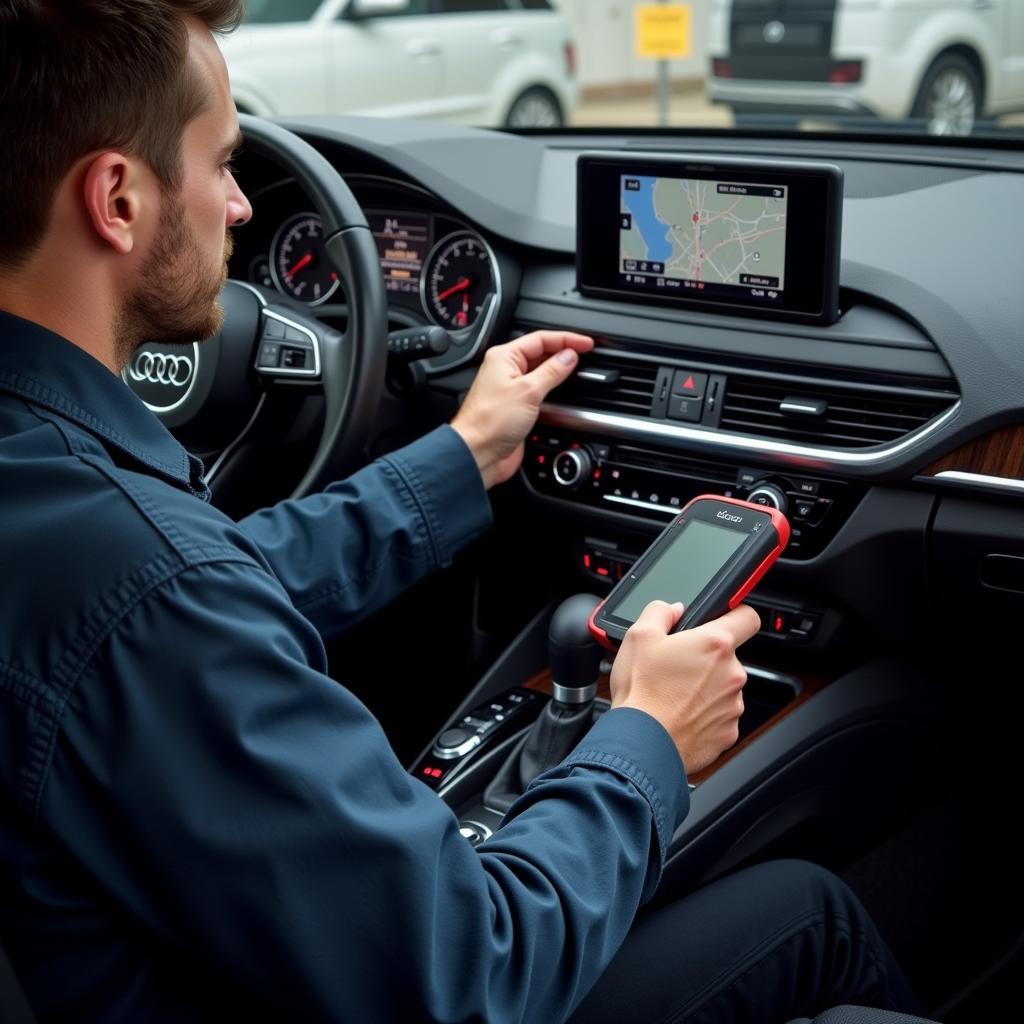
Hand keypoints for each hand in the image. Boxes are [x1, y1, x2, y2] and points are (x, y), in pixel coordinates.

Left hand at [451, 331, 593, 488]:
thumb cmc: (489, 422)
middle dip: (563, 353)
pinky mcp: (516, 406)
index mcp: (504, 357)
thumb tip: (569, 356)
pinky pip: (538, 391)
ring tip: (579, 370)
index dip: (566, 339)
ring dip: (559, 371)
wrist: (478, 453)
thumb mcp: (528, 391)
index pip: (541, 339)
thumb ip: (552, 371)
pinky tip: (563, 391)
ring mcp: (511, 389)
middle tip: (586, 355)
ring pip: (541, 372)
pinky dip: (553, 389)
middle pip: (541, 353)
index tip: (586, 343)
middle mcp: (506, 370)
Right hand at [609, 601, 761, 773]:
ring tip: (674, 694)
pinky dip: (704, 715)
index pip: (747, 617)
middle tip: (677, 667)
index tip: (726, 619)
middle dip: (706, 659)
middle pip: (728, 657)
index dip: (736, 614)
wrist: (642, 743)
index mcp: (715, 644)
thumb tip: (672, 609)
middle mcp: (732, 674)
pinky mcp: (729, 732)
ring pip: (723, 688)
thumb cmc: (642, 692)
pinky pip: (720, 716)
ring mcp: (733, 705)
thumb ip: (660, 612)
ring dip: (706, 688)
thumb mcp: (639, 636)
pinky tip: (680, 714)